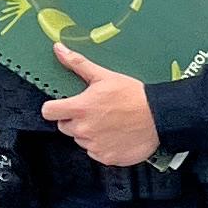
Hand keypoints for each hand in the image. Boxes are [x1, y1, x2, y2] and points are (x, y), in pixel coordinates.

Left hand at [40, 40, 161, 165]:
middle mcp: (84, 129)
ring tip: (108, 123)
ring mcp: (94, 145)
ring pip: (80, 140)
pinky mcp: (106, 157)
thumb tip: (59, 50)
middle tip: (94, 112)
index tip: (63, 106)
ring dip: (89, 133)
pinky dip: (102, 146)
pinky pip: (95, 152)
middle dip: (75, 120)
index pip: (49, 112)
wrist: (159, 116)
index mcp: (80, 108)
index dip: (54, 108)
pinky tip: (115, 135)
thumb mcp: (104, 76)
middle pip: (65, 127)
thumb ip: (78, 64)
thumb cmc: (134, 96)